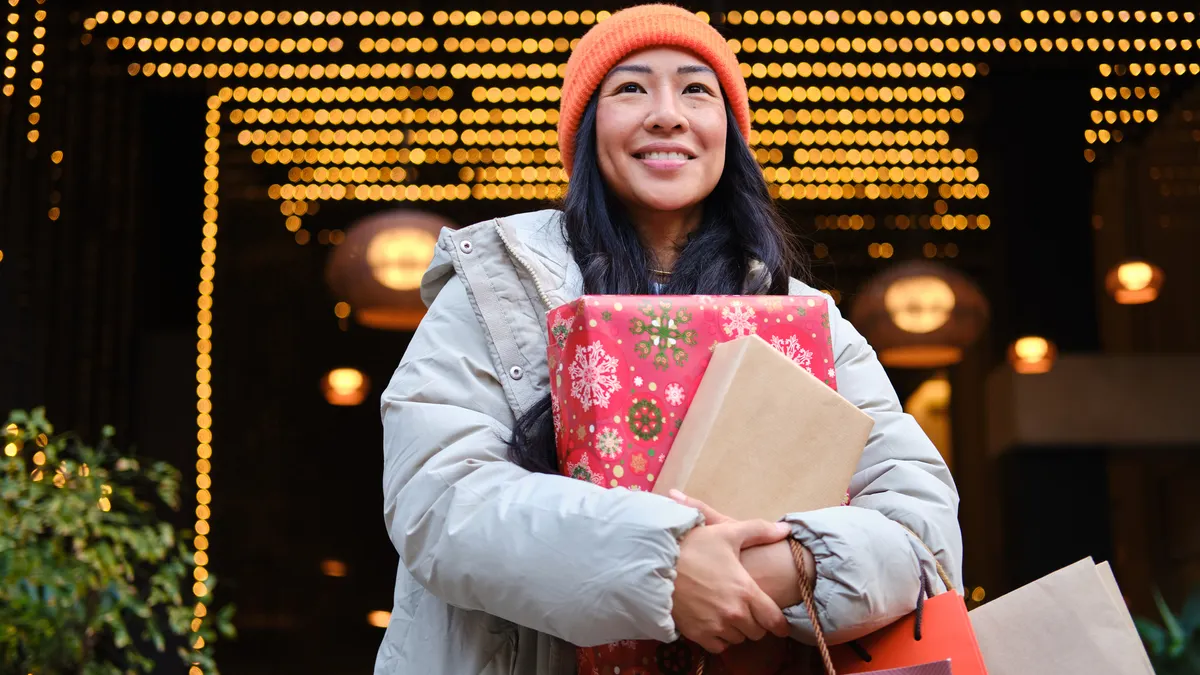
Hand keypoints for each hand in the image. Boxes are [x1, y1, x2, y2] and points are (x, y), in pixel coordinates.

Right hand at [670, 495, 790, 653]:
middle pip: (757, 632)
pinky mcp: (698, 634)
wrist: (656, 564)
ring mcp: (715, 626)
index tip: (780, 625)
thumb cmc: (694, 546)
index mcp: (746, 591)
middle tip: (747, 609)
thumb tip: (786, 529)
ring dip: (737, 630)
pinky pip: (719, 646)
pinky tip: (714, 622)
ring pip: (738, 639)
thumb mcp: (727, 533)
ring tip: (729, 613)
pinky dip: (720, 638)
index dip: (779, 624)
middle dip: (755, 622)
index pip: (774, 621)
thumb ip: (759, 531)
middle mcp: (733, 614)